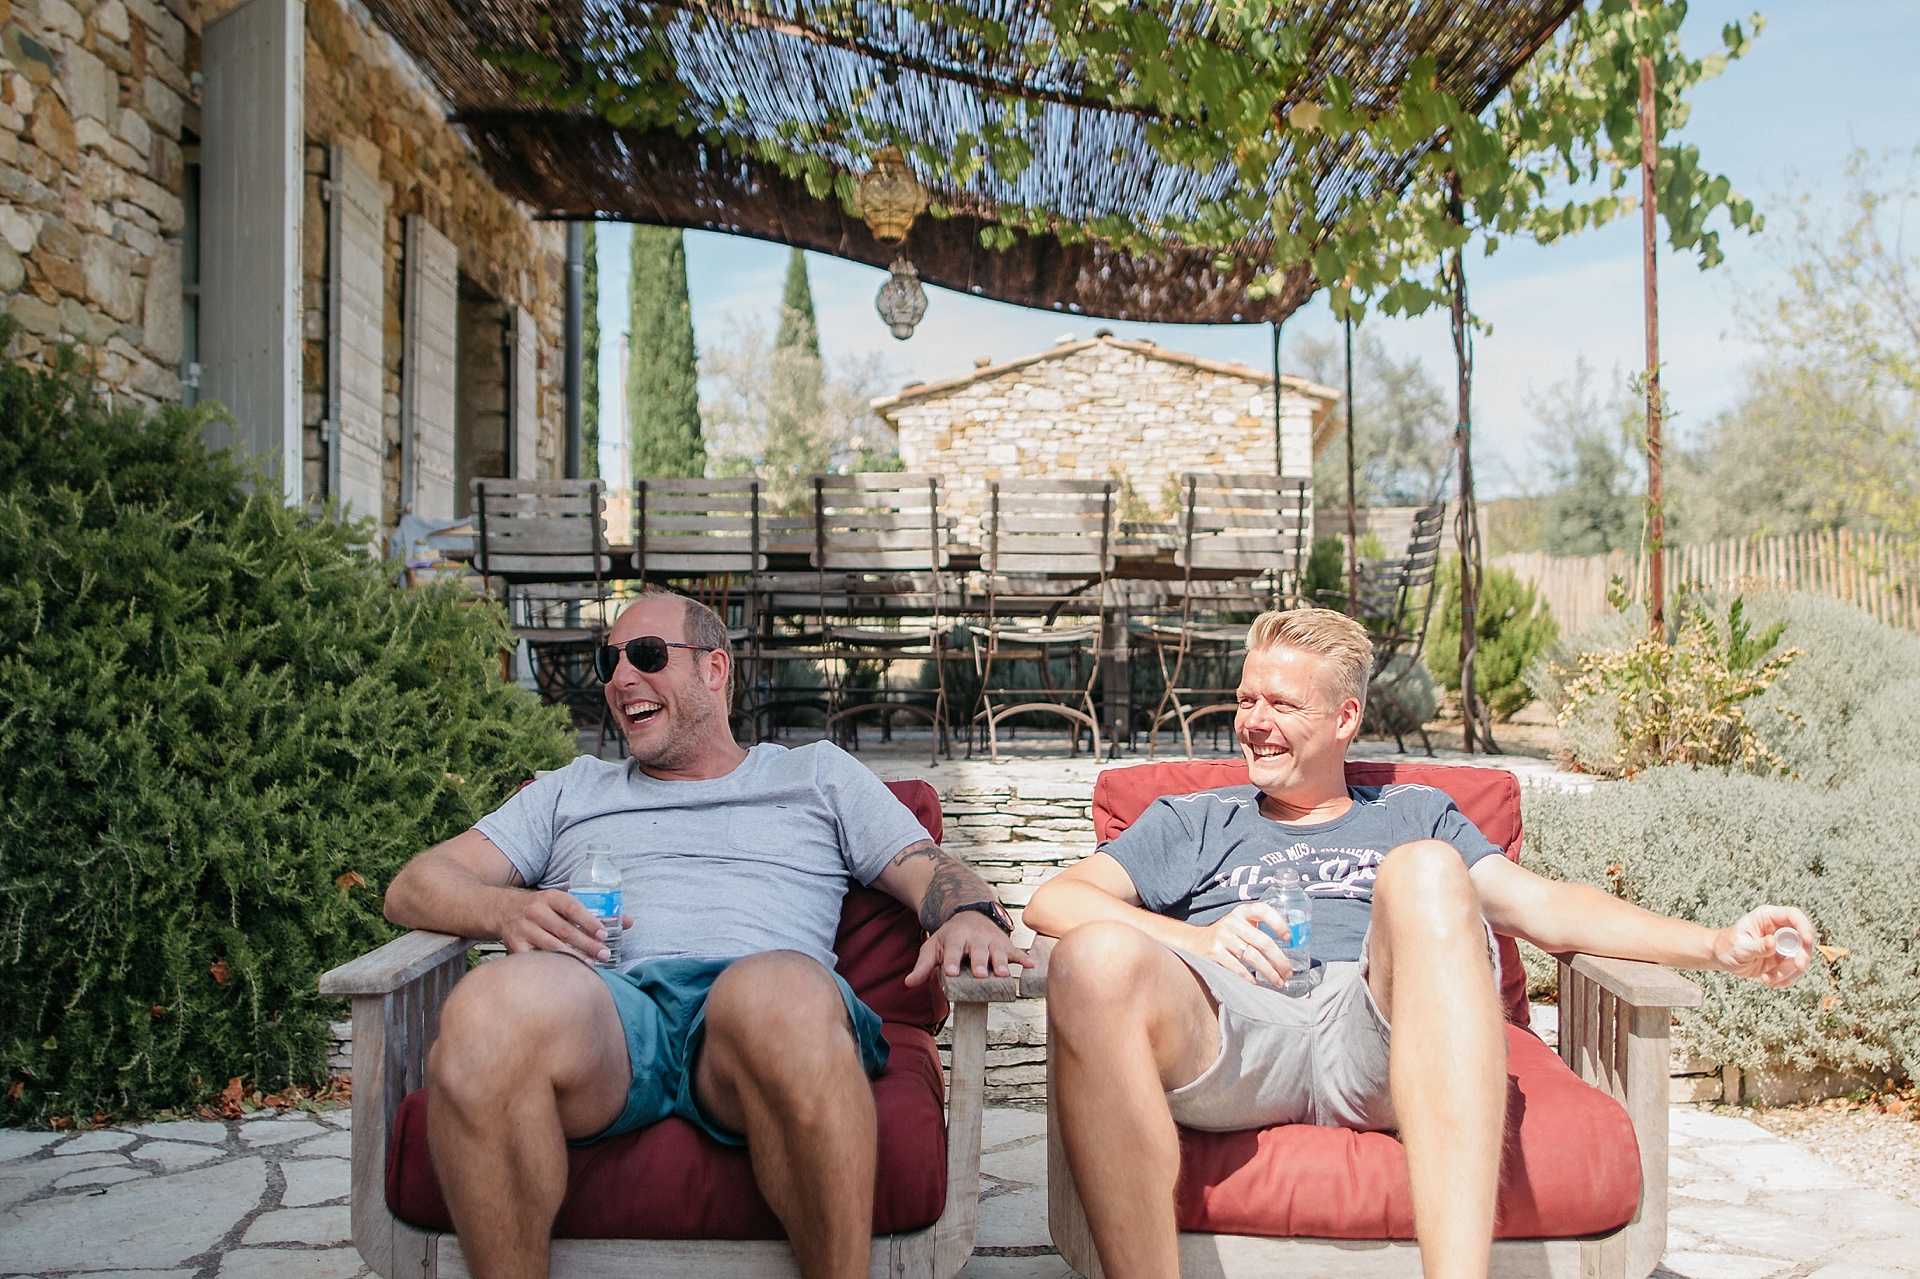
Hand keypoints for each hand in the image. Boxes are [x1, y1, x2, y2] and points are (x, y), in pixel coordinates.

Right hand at [494, 888, 627, 964]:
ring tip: (591, 965)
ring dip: (573, 957)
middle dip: (587, 944)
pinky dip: (551, 966)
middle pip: (565, 930)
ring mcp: (524, 929)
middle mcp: (536, 911)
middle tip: (604, 954)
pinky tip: (565, 972)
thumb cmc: (542, 908)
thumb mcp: (561, 903)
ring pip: (552, 946)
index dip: (589, 921)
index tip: (604, 934)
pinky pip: (536, 959)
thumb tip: (629, 922)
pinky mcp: (515, 946)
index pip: (573, 907)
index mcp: (550, 897)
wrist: (502, 910)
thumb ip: (593, 912)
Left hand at [906, 912, 1034, 986]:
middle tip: (980, 975)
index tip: (952, 974)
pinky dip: (1023, 958)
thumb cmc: (950, 937)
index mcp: (955, 938)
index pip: (953, 951)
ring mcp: (991, 940)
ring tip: (1004, 975)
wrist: (970, 913)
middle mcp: (975, 938)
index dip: (952, 961)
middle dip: (979, 963)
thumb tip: (909, 983)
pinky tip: (1031, 967)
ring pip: (997, 952)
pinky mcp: (1005, 944)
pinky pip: (1015, 951)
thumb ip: (923, 966)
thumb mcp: (933, 947)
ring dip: (1001, 962)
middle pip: (977, 951)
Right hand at [1194, 902, 1290, 986]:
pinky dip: (1250, 977)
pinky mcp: (1215, 951)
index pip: (1263, 911)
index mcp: (1242, 912)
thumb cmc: (1228, 935)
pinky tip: (1258, 983)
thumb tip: (1290, 949)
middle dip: (1279, 960)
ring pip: (1253, 957)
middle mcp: (1233, 921)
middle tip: (1288, 972)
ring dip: (1269, 972)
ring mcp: (1223, 936)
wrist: (1196, 941)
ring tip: (1278, 982)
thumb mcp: (1241, 925)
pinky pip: (1237, 967)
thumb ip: (1260, 930)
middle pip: (1262, 941)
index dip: (1278, 923)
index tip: (1289, 938)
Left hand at [1715, 904, 1816, 987]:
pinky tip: (1768, 981)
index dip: (1804, 926)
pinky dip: (1785, 979)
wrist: (1722, 958)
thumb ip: (1757, 946)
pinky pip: (1793, 971)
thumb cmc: (1727, 946)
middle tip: (1798, 966)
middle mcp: (1779, 929)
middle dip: (1803, 954)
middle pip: (1803, 939)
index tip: (1807, 940)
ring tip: (1766, 979)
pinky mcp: (1784, 960)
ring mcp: (1784, 945)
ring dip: (1788, 972)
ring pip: (1799, 958)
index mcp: (1767, 917)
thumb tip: (1773, 942)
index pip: (1793, 916)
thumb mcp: (1739, 947)